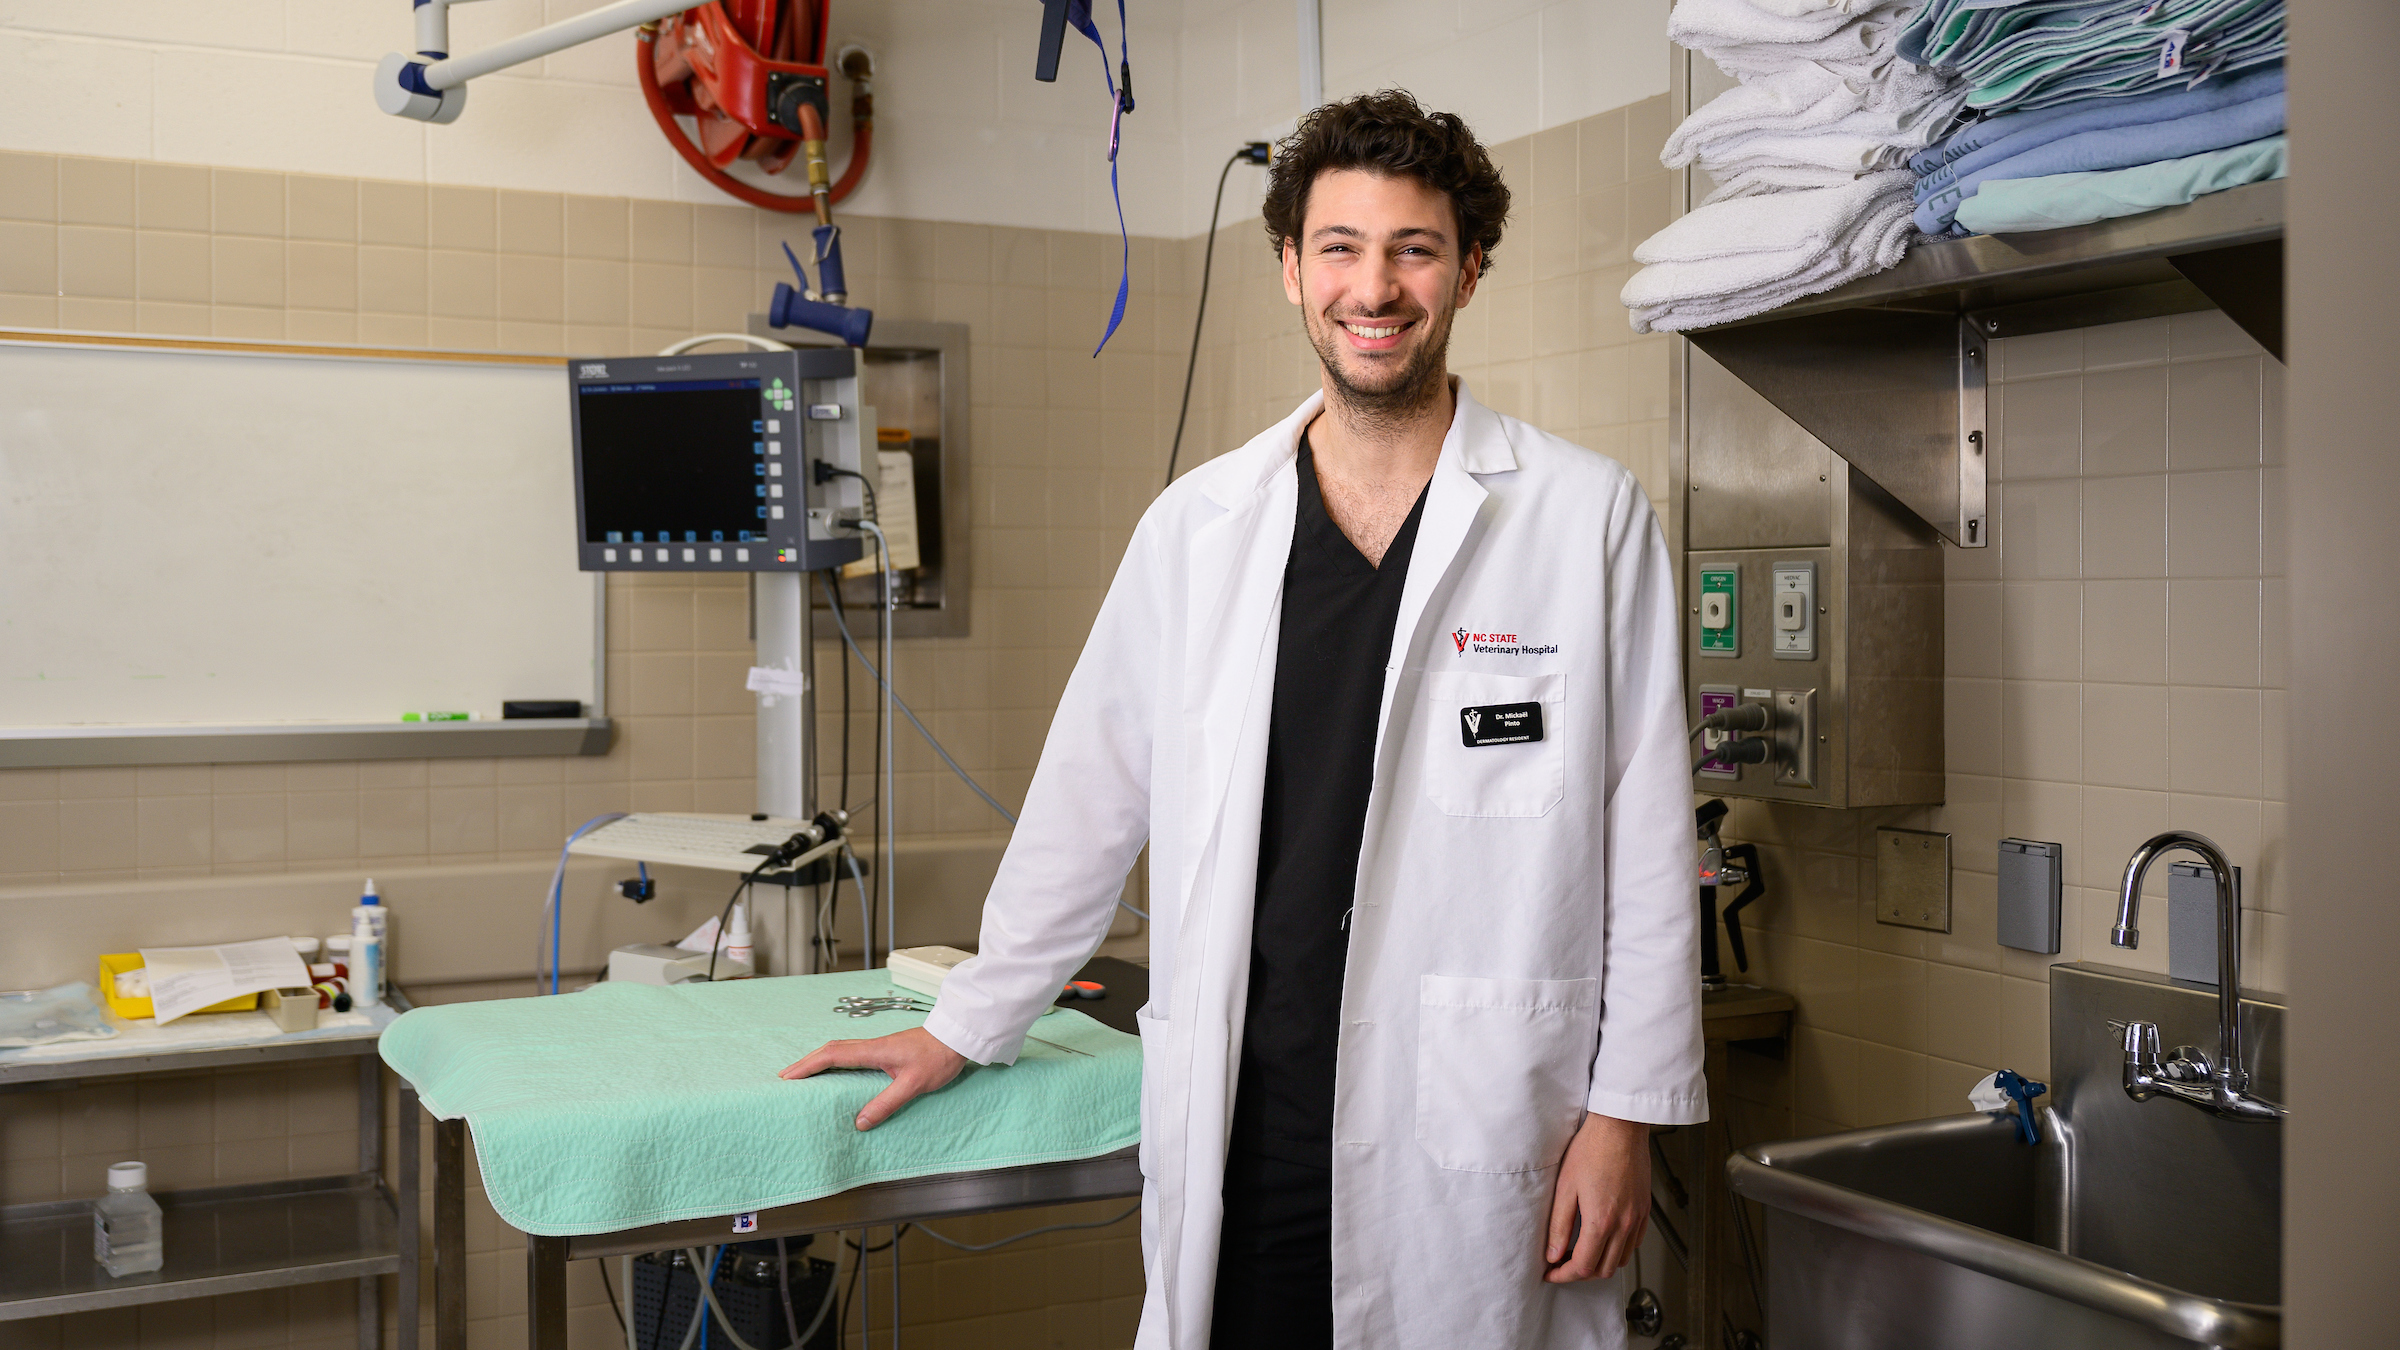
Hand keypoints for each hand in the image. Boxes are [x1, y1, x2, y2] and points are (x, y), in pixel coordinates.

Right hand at [779, 1026, 969, 1130]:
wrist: (957, 1037)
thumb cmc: (938, 1058)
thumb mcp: (913, 1084)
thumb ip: (887, 1102)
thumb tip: (860, 1122)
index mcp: (874, 1050)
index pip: (832, 1056)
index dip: (808, 1066)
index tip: (787, 1077)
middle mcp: (872, 1045)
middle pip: (830, 1049)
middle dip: (806, 1062)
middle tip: (786, 1077)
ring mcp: (878, 1046)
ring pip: (840, 1049)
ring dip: (819, 1060)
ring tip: (803, 1074)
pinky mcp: (886, 1049)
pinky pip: (852, 1052)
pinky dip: (835, 1060)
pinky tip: (834, 1070)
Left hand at [1543, 1112, 1650, 1282]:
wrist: (1620, 1128)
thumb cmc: (1593, 1148)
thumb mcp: (1565, 1187)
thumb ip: (1559, 1225)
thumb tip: (1553, 1253)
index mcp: (1601, 1220)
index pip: (1583, 1266)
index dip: (1564, 1275)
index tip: (1551, 1272)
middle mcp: (1624, 1224)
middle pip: (1603, 1269)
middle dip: (1580, 1274)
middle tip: (1562, 1265)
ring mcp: (1638, 1218)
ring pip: (1620, 1260)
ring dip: (1600, 1264)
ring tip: (1581, 1253)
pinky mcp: (1644, 1210)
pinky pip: (1634, 1243)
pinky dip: (1617, 1251)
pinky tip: (1603, 1239)